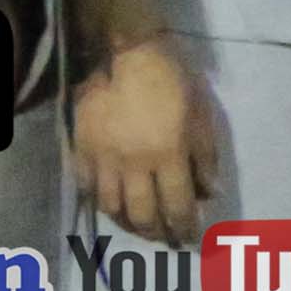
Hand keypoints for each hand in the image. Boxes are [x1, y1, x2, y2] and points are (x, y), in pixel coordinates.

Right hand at [73, 34, 222, 244]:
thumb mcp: (201, 115)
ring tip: (140, 225)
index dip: (185, 228)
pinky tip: (113, 203)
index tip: (190, 238)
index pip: (177, 206)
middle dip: (157, 232)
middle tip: (165, 237)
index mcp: (168, 154)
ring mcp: (104, 158)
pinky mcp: (82, 149)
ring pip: (112, 207)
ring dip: (128, 223)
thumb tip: (209, 193)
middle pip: (142, 214)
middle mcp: (134, 163)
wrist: (128, 52)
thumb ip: (205, 158)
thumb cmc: (173, 80)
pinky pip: (88, 187)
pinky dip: (102, 201)